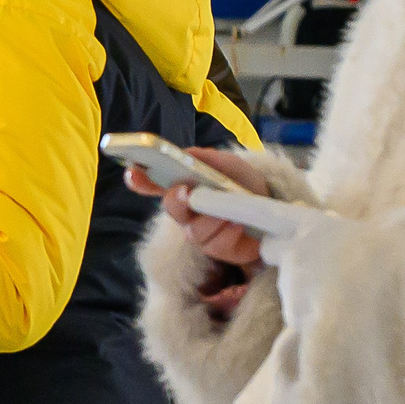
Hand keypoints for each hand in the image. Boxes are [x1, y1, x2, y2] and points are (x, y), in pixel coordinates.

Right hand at [126, 148, 272, 271]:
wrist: (271, 207)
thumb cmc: (244, 184)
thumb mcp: (230, 165)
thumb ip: (208, 159)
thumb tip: (187, 154)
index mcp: (183, 185)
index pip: (152, 183)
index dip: (139, 179)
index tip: (133, 172)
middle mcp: (185, 210)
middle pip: (171, 208)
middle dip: (178, 201)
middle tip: (187, 192)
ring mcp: (198, 231)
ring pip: (194, 230)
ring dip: (214, 218)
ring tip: (230, 211)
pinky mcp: (215, 249)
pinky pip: (214, 244)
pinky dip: (228, 233)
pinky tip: (238, 225)